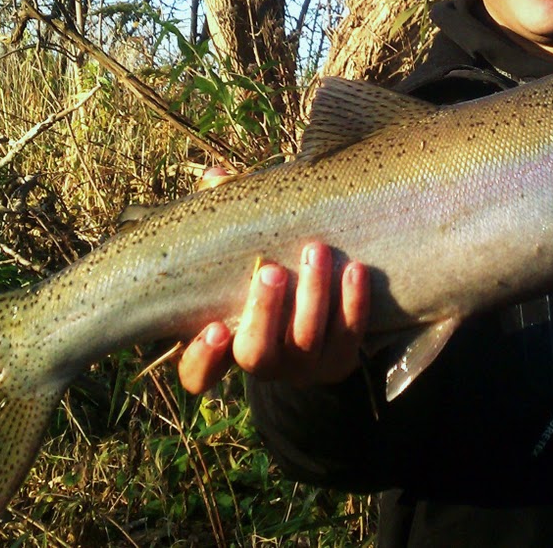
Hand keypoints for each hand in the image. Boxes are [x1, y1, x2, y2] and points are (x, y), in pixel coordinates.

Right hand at [177, 242, 370, 393]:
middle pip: (257, 354)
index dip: (202, 358)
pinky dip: (353, 303)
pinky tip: (355, 269)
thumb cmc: (266, 281)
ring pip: (306, 341)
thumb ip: (223, 225)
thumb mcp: (239, 261)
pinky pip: (349, 336)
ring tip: (316, 252)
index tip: (214, 327)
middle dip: (265, 311)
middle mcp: (262, 366)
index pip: (197, 375)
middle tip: (272, 270)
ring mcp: (302, 368)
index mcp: (224, 348)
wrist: (319, 325)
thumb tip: (215, 177)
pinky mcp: (339, 363)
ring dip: (313, 295)